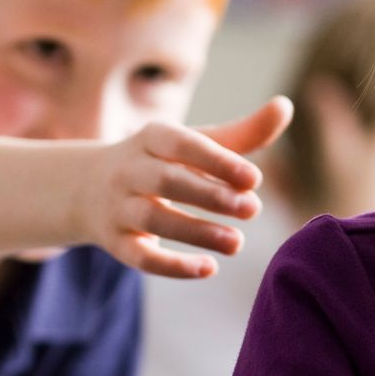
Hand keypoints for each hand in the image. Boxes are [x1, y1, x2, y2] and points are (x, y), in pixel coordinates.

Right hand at [74, 97, 293, 278]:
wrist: (89, 188)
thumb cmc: (161, 163)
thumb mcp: (194, 145)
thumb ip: (241, 133)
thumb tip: (285, 106)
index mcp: (151, 138)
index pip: (181, 145)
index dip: (217, 161)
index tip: (255, 178)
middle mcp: (129, 170)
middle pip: (167, 181)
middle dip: (211, 196)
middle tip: (253, 209)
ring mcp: (118, 208)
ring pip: (154, 220)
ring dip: (197, 232)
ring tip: (237, 243)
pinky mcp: (116, 243)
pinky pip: (141, 257)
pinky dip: (173, 266)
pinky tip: (208, 268)